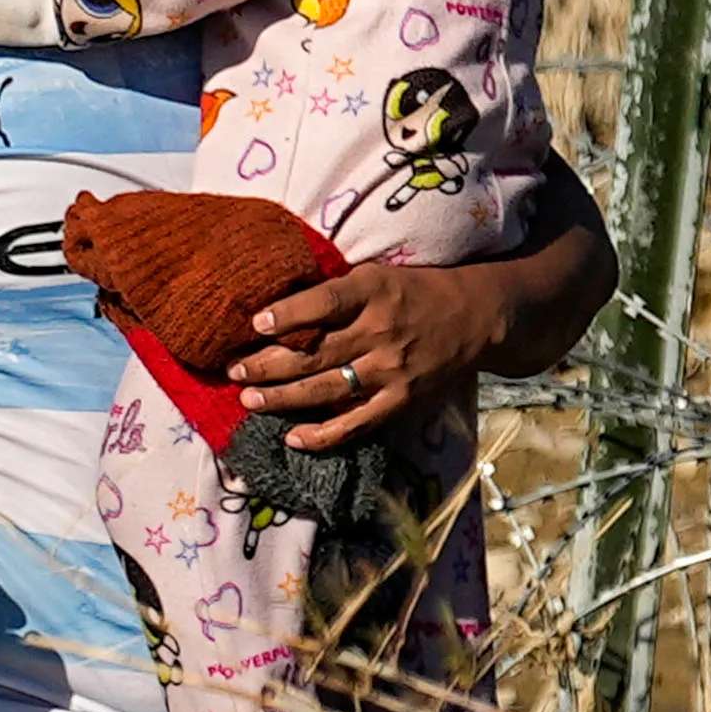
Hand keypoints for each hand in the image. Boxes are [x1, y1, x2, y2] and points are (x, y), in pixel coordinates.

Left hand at [225, 264, 519, 449]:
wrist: (477, 316)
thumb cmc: (414, 290)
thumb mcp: (377, 273)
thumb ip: (335, 290)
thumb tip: (275, 306)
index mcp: (373, 291)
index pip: (325, 302)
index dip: (288, 314)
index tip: (254, 323)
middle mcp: (381, 331)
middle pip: (315, 352)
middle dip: (268, 364)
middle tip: (233, 370)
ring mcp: (391, 370)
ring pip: (326, 389)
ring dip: (282, 398)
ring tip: (248, 399)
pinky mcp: (401, 401)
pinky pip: (356, 424)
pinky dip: (323, 435)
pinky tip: (292, 438)